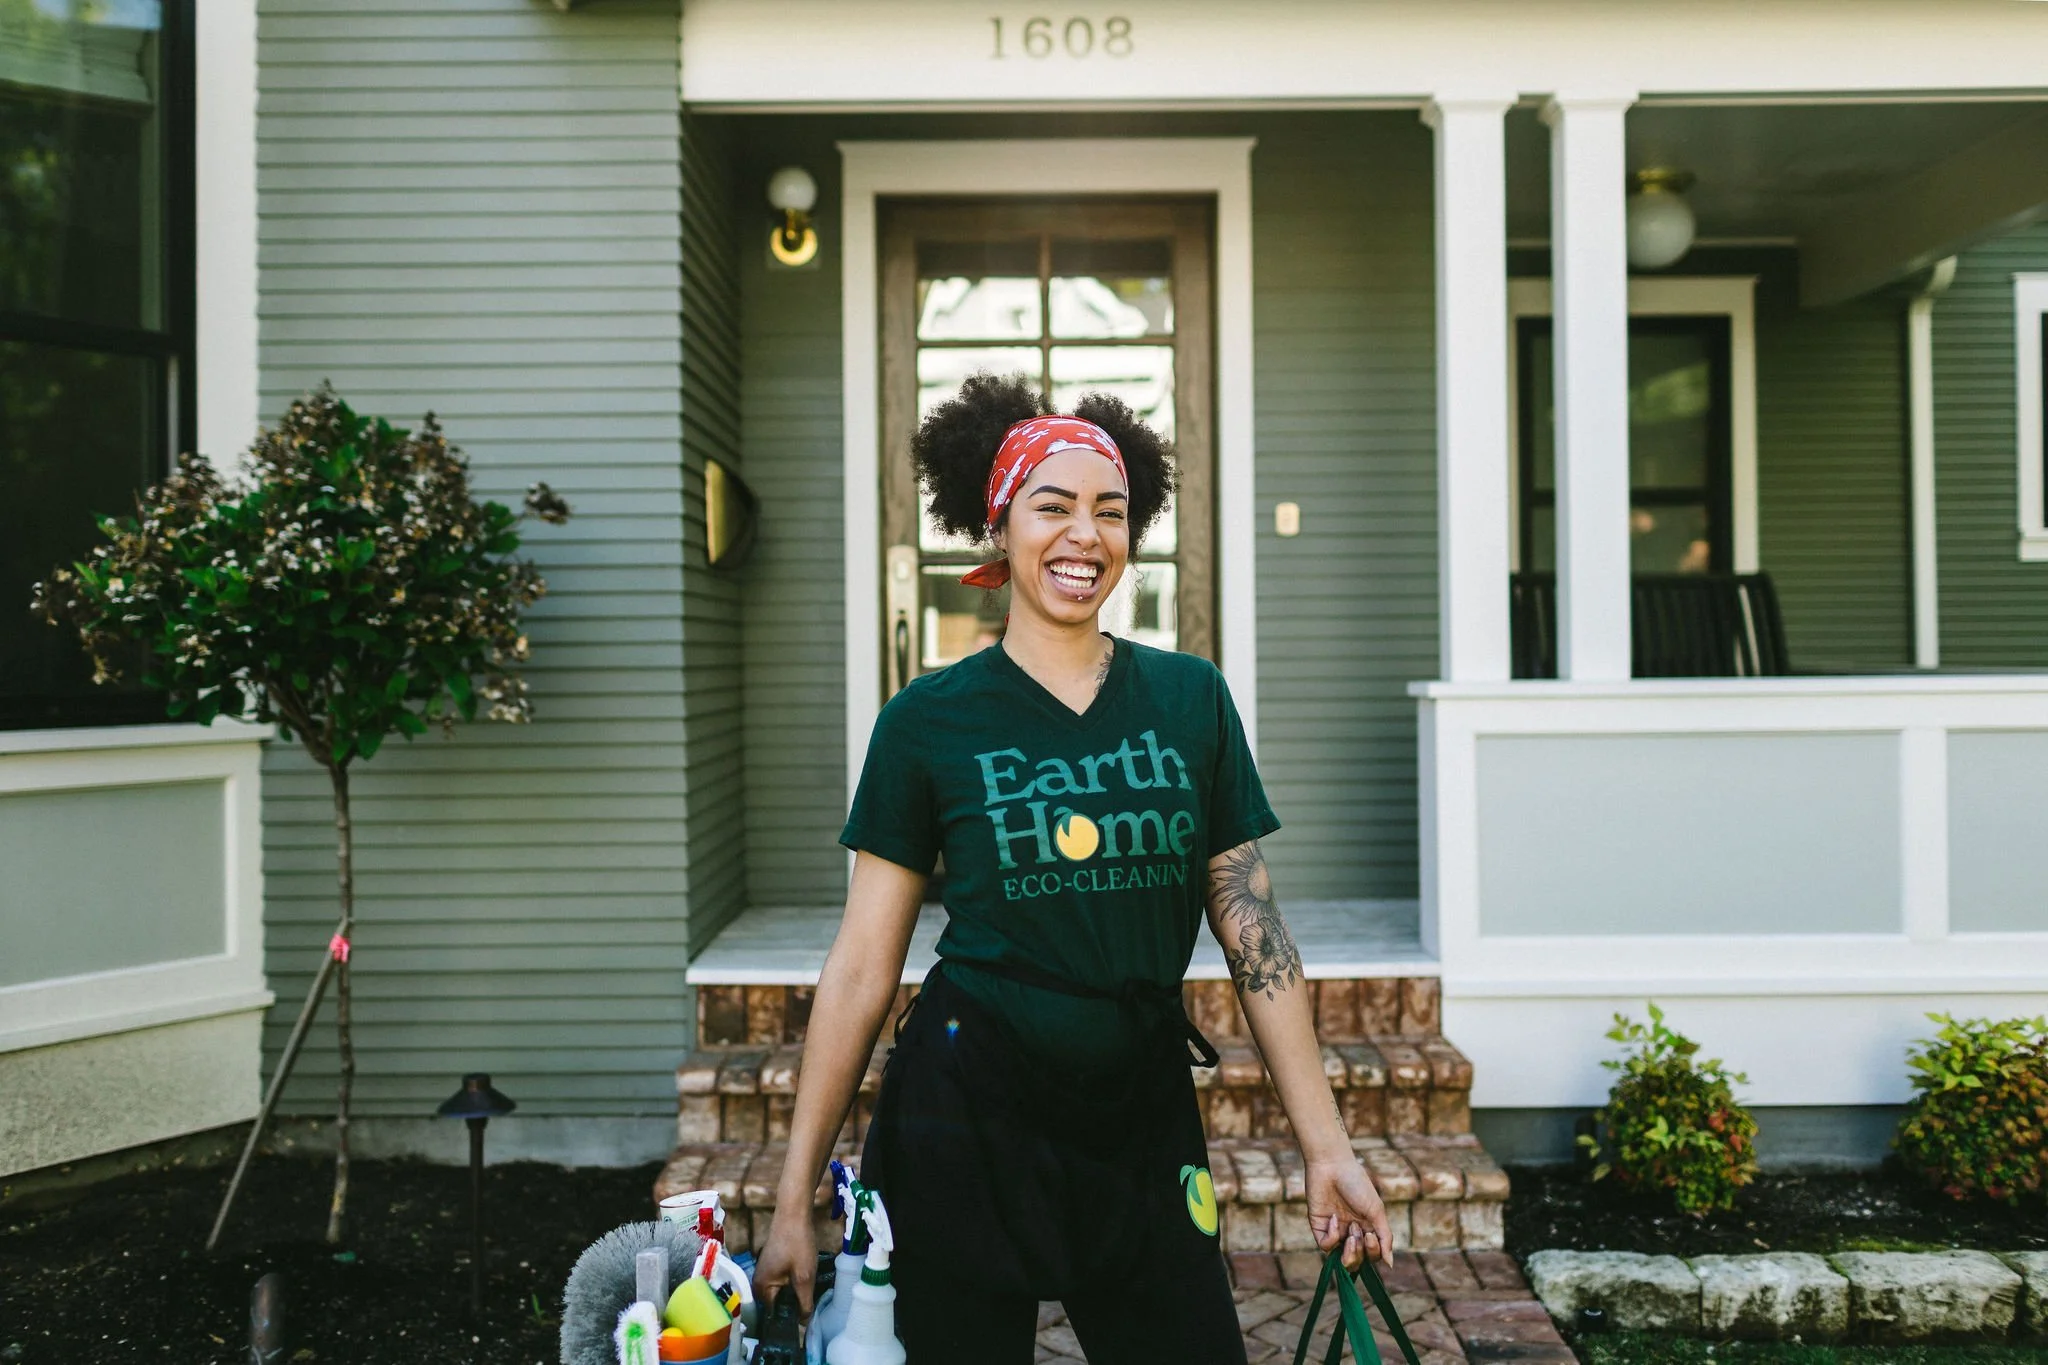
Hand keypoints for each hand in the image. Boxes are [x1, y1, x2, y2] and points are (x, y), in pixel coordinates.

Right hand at [751, 1204, 818, 1317]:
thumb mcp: (804, 1276)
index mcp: (761, 1288)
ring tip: (808, 1293)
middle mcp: (758, 1282)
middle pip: (776, 1304)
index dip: (788, 1321)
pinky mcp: (772, 1264)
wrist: (793, 1213)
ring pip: (780, 1292)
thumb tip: (803, 1323)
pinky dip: (792, 1283)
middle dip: (792, 1306)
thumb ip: (804, 1303)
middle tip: (809, 1307)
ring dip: (794, 1294)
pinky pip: (781, 1282)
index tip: (802, 1322)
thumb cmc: (797, 1243)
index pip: (773, 1315)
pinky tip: (804, 1280)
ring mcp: (764, 1272)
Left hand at [1305, 1154, 1392, 1269]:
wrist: (1332, 1166)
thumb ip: (1384, 1238)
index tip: (1370, 1235)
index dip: (1372, 1252)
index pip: (1372, 1255)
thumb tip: (1390, 1264)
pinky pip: (1325, 1246)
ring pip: (1341, 1258)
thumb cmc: (1357, 1184)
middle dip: (1360, 1253)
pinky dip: (1331, 1237)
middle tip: (1358, 1232)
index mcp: (1368, 1228)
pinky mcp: (1319, 1227)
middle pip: (1357, 1261)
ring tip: (1350, 1233)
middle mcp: (1351, 1233)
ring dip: (1349, 1251)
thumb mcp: (1376, 1211)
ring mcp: (1335, 1231)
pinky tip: (1334, 1219)